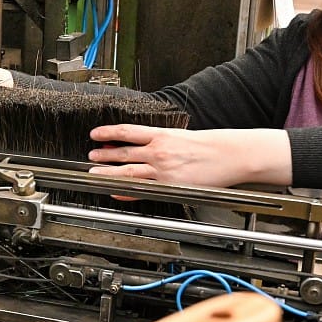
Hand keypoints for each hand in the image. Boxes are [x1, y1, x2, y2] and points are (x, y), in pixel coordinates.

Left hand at [87, 125, 291, 187]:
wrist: (231, 155)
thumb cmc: (211, 145)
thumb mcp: (183, 136)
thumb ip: (161, 140)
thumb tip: (143, 143)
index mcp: (163, 134)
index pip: (128, 131)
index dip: (108, 132)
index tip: (95, 134)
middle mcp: (159, 150)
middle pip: (123, 152)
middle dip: (104, 154)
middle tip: (91, 154)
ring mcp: (163, 169)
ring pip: (128, 171)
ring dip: (108, 171)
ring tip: (94, 171)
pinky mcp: (170, 185)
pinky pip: (142, 188)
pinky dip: (126, 190)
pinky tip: (115, 190)